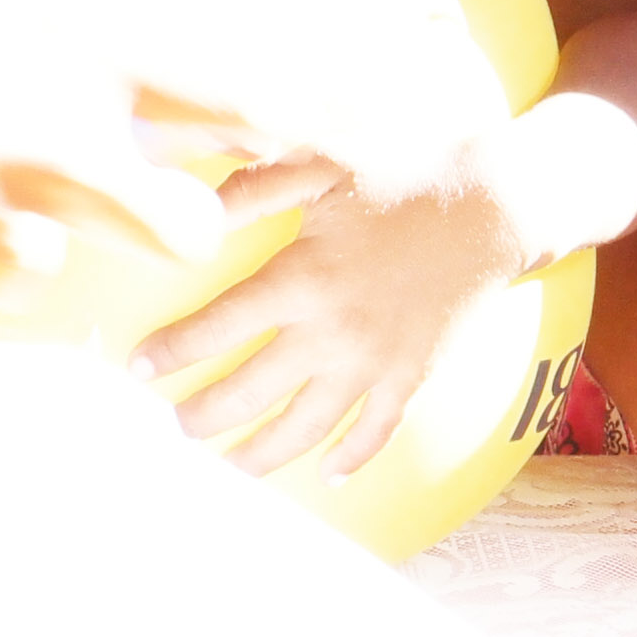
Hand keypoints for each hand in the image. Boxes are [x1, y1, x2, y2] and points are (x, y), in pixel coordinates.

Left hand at [133, 149, 528, 478]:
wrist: (499, 201)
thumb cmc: (406, 170)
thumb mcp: (323, 162)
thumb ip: (250, 188)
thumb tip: (189, 214)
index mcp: (303, 278)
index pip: (216, 329)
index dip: (171, 353)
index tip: (137, 368)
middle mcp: (333, 332)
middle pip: (249, 393)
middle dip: (202, 417)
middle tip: (176, 427)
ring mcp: (376, 362)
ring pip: (304, 429)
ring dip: (259, 455)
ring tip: (228, 466)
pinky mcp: (414, 374)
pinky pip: (376, 431)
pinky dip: (350, 458)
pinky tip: (326, 474)